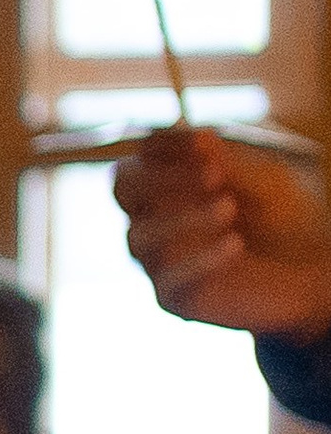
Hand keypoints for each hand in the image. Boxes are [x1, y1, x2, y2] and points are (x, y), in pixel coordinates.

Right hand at [113, 127, 330, 342]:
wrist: (309, 272)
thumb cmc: (284, 218)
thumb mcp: (267, 183)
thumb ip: (232, 163)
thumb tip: (200, 137)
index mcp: (170, 181)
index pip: (143, 155)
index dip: (167, 146)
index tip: (205, 142)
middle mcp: (155, 216)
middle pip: (123, 189)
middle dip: (161, 178)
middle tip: (214, 175)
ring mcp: (159, 258)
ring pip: (138, 237)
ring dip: (182, 219)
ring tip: (230, 208)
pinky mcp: (173, 297)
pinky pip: (167, 280)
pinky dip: (200, 260)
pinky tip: (235, 244)